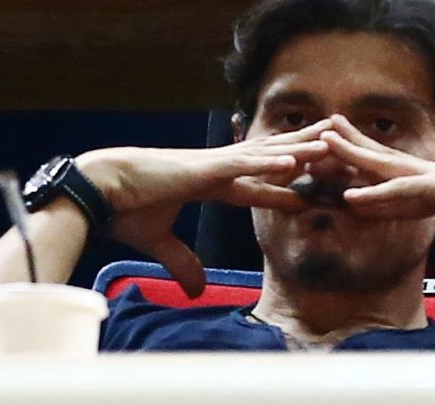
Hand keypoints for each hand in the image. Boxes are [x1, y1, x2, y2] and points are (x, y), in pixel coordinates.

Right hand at [76, 119, 331, 296]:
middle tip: (336, 145)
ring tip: (332, 143)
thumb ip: (182, 262)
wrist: (99, 191)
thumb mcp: (161, 242)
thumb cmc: (124, 209)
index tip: (311, 191)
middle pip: (272, 161)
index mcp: (210, 184)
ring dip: (300, 150)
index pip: (257, 188)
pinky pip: (243, 165)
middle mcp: (218, 170)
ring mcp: (213, 165)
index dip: (285, 189)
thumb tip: (196, 291)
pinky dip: (269, 163)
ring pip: (267, 155)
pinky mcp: (203, 168)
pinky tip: (294, 161)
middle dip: (304, 154)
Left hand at [322, 114, 434, 295]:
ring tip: (321, 140)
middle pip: (383, 162)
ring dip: (351, 156)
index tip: (350, 172)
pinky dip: (375, 197)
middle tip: (325, 130)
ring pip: (383, 168)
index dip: (373, 178)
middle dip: (354, 147)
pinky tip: (349, 197)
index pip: (399, 183)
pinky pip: (401, 194)